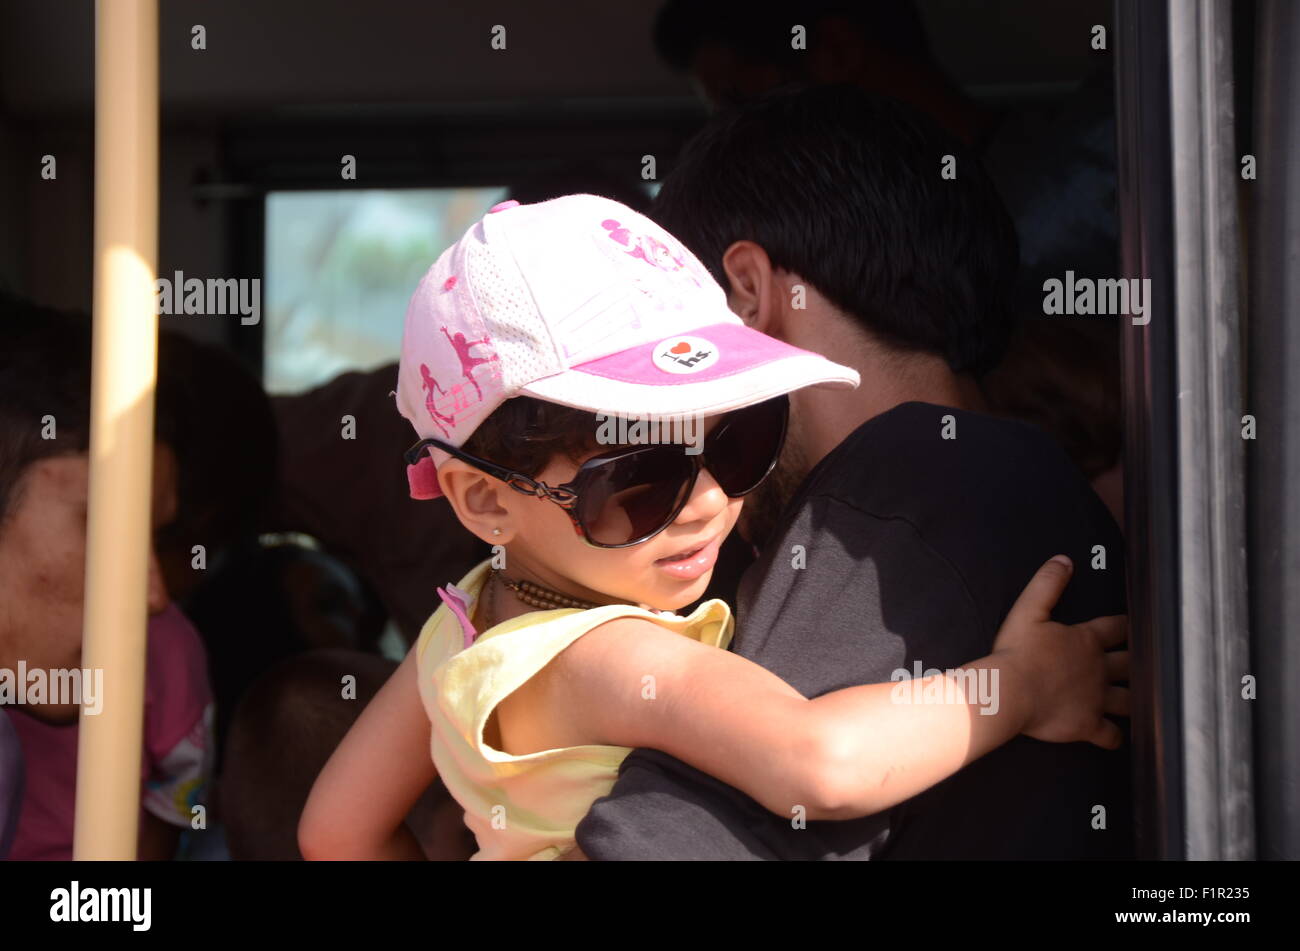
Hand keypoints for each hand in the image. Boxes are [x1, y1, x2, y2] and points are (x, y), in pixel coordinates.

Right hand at [991, 556, 1129, 748]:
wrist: (1009, 691)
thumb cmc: (1016, 653)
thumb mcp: (1028, 610)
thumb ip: (1047, 584)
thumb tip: (1064, 561)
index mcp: (1086, 641)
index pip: (1117, 628)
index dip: (1127, 626)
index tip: (1135, 626)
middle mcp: (1098, 669)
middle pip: (1130, 664)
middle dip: (1140, 663)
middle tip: (1149, 664)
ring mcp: (1096, 699)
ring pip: (1129, 700)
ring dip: (1137, 699)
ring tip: (1145, 701)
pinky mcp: (1087, 724)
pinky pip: (1110, 735)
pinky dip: (1116, 737)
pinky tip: (1119, 738)